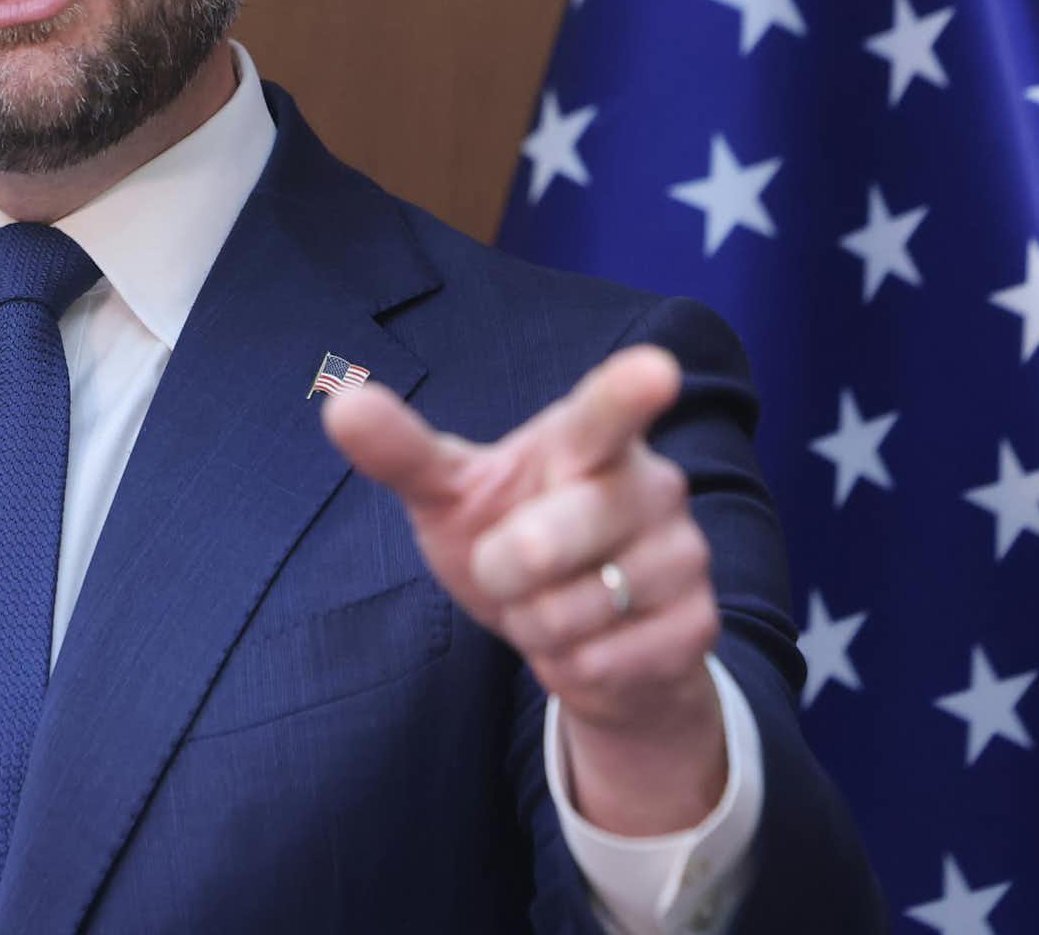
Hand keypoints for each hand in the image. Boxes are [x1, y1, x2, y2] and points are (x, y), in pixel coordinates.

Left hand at [321, 346, 727, 832]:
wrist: (589, 642)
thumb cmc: (514, 542)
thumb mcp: (454, 498)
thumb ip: (405, 452)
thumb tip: (341, 403)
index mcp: (591, 438)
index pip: (608, 412)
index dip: (629, 391)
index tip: (652, 370)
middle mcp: (653, 484)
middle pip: (544, 542)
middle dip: (502, 571)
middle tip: (509, 565)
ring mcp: (684, 553)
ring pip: (571, 613)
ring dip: (537, 625)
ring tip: (554, 606)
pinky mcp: (697, 625)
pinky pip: (601, 662)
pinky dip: (573, 667)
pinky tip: (590, 646)